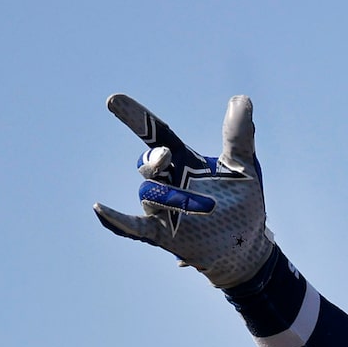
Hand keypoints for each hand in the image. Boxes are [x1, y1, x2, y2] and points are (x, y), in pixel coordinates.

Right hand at [95, 94, 274, 289]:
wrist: (248, 247)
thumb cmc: (242, 204)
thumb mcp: (244, 166)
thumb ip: (238, 135)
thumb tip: (241, 99)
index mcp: (183, 161)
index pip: (155, 134)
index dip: (135, 117)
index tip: (112, 100)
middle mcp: (167, 182)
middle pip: (148, 164)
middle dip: (153, 159)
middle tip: (165, 156)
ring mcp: (162, 209)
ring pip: (148, 195)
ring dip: (165, 196)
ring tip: (195, 205)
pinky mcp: (162, 235)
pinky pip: (132, 227)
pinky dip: (115, 219)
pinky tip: (100, 208)